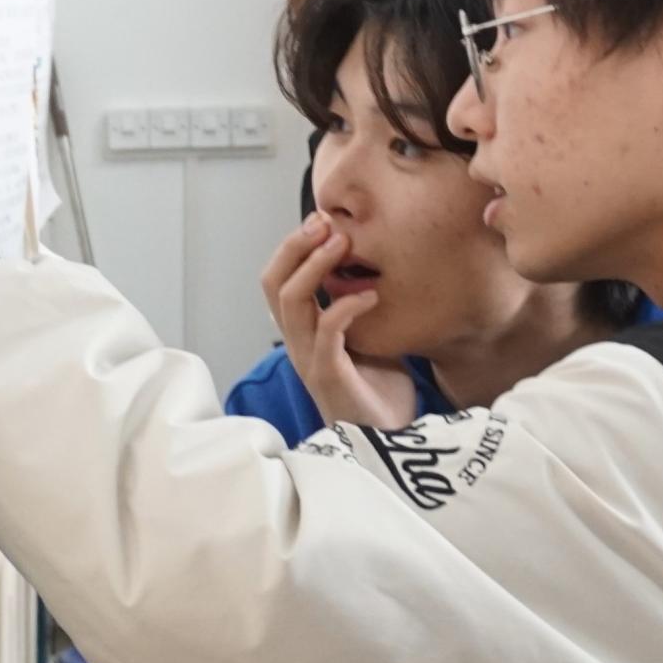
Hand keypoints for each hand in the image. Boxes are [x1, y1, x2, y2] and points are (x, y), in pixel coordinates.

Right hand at [261, 214, 418, 428]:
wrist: (389, 442)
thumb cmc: (380, 391)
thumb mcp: (369, 337)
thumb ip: (360, 307)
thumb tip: (374, 264)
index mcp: (302, 333)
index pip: (277, 281)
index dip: (292, 247)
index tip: (322, 220)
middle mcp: (297, 344)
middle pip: (273, 284)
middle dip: (295, 246)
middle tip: (324, 221)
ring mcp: (310, 360)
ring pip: (291, 303)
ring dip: (315, 266)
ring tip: (343, 243)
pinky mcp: (330, 376)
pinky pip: (327, 333)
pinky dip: (346, 306)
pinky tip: (372, 294)